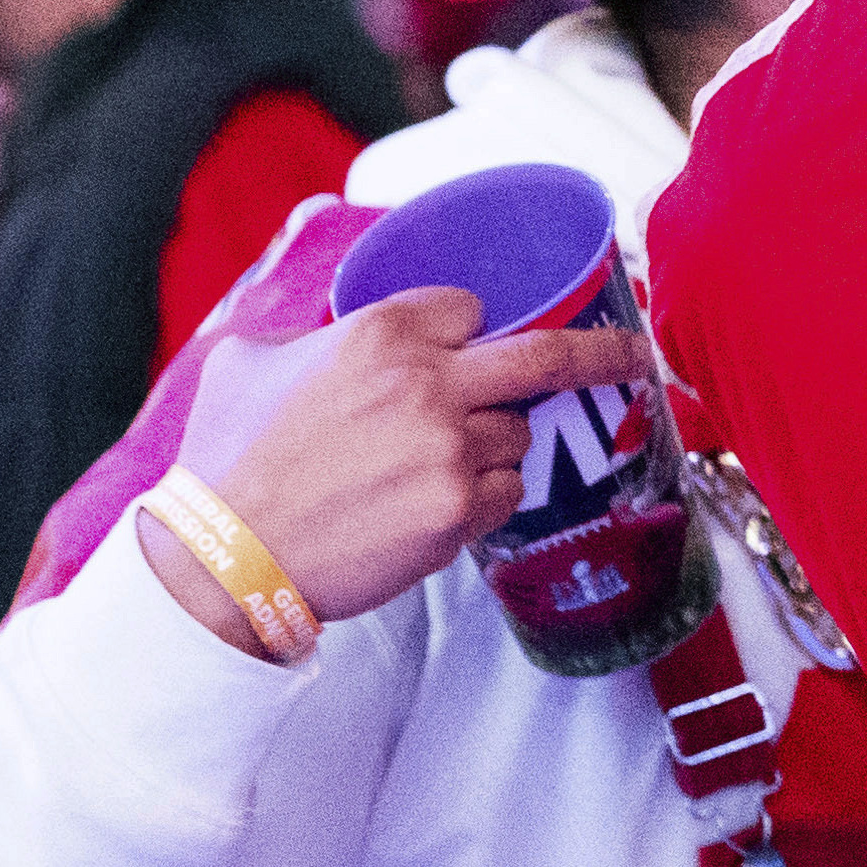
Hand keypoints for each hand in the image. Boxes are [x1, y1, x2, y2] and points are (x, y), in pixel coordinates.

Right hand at [138, 287, 650, 657]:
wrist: (228, 558)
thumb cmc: (228, 461)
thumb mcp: (246, 360)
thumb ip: (302, 330)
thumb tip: (321, 327)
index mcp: (381, 333)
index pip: (471, 308)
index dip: (471, 332)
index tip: (472, 346)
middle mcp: (428, 382)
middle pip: (547, 356)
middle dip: (604, 351)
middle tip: (638, 353)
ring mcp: (451, 449)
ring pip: (519, 438)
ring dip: (493, 452)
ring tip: (426, 473)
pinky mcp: (460, 511)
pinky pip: (508, 496)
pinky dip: (483, 502)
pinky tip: (429, 510)